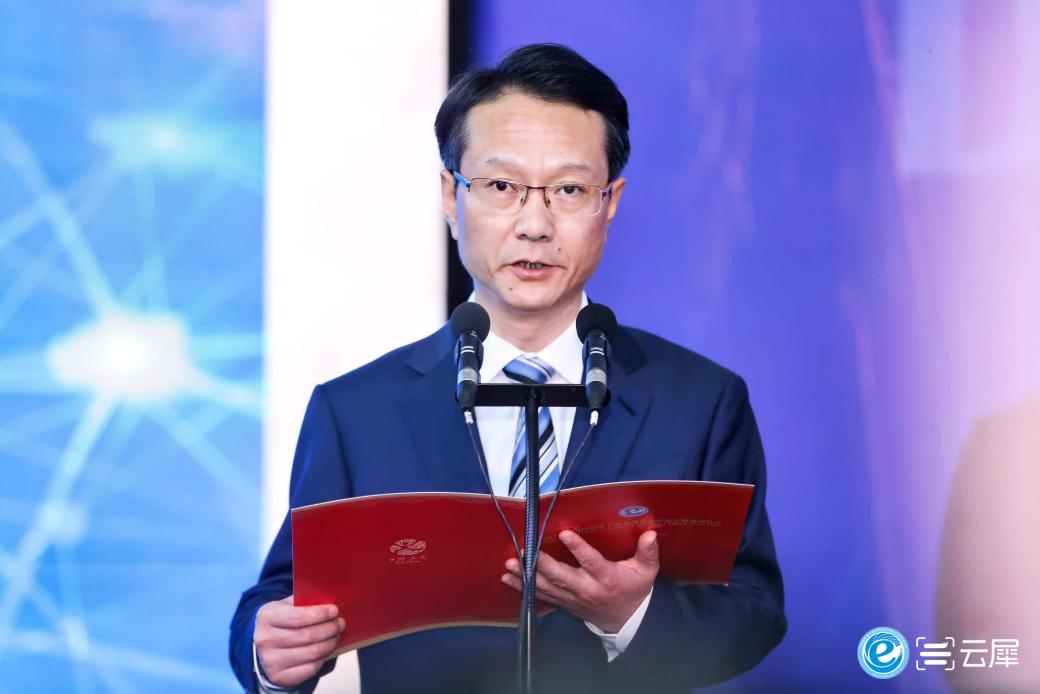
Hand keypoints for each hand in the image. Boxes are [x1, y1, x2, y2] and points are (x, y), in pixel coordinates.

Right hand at [254, 596, 343, 687]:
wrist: (265, 644)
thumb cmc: (283, 620)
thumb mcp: (288, 605)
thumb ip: (305, 601)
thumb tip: (330, 600)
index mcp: (266, 616)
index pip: (297, 617)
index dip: (319, 614)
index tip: (334, 611)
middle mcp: (264, 639)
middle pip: (307, 636)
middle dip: (329, 628)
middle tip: (340, 623)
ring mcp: (270, 660)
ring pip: (312, 652)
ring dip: (330, 643)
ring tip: (336, 635)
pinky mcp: (279, 676)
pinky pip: (311, 668)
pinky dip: (323, 658)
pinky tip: (326, 649)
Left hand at [501, 529, 658, 632]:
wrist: (627, 621)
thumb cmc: (635, 591)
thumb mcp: (646, 572)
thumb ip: (647, 553)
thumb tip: (650, 535)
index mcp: (606, 578)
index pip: (591, 562)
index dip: (578, 549)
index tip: (564, 534)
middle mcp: (586, 589)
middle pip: (561, 576)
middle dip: (541, 564)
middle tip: (524, 550)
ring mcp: (572, 598)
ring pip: (547, 587)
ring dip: (526, 576)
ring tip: (510, 564)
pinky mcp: (563, 603)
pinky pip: (541, 596)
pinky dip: (523, 588)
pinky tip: (508, 578)